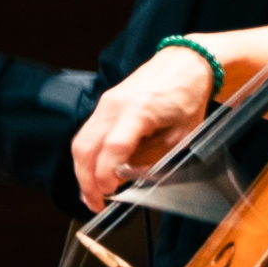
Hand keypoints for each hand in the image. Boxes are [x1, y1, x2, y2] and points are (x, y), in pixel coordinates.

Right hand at [69, 44, 220, 213]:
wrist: (184, 62)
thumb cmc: (187, 95)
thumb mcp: (183, 132)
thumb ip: (156, 156)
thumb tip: (133, 175)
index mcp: (138, 110)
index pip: (113, 147)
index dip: (107, 174)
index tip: (110, 193)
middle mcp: (114, 106)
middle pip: (86, 147)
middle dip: (86, 180)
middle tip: (95, 203)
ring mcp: (104, 104)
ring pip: (80, 142)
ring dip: (82, 171)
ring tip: (90, 194)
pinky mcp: (103, 106)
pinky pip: (86, 134)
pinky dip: (86, 157)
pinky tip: (92, 173)